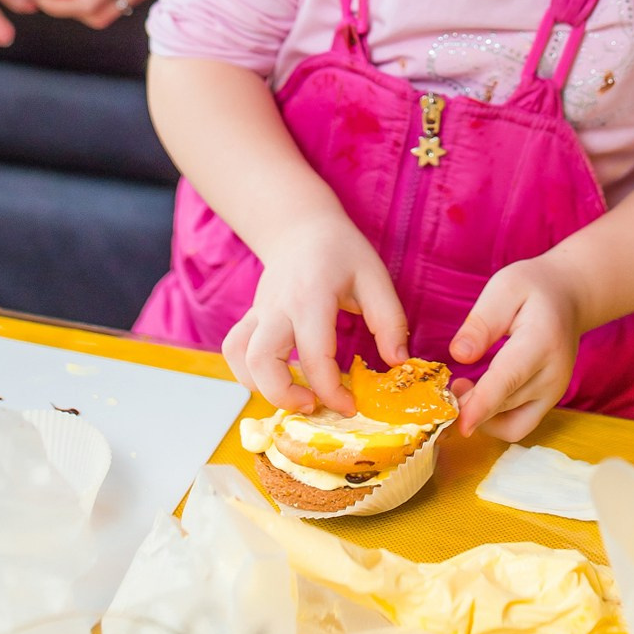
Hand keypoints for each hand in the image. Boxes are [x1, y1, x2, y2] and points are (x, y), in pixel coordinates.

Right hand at [221, 214, 408, 415]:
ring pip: (241, 357)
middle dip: (285, 396)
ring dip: (263, 387)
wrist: (302, 227)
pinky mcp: (251, 317)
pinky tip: (275, 381)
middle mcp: (278, 306)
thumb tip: (398, 362)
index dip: (332, 392)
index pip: (314, 356)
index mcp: (312, 297)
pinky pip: (235, 349)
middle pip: (262, 361)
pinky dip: (246, 373)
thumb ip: (389, 320)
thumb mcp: (375, 276)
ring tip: (296, 396)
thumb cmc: (342, 252)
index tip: (351, 406)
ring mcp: (259, 311)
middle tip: (316, 405)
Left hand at [450, 254, 584, 441]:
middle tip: (446, 385)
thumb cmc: (533, 287)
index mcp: (541, 340)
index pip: (509, 378)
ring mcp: (554, 392)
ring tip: (461, 389)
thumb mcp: (504, 288)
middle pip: (507, 406)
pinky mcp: (548, 402)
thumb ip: (481, 322)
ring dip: (481, 418)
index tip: (460, 421)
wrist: (569, 296)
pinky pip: (519, 425)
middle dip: (471, 406)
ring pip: (513, 424)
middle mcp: (553, 374)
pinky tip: (477, 397)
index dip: (483, 403)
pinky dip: (494, 421)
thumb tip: (459, 356)